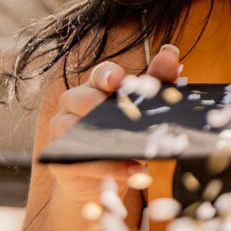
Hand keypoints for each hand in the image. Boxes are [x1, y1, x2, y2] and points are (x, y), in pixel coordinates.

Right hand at [45, 44, 181, 202]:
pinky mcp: (60, 157)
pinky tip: (133, 170)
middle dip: (106, 109)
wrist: (103, 179)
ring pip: (77, 129)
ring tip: (139, 153)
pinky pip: (81, 160)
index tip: (120, 80)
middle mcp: (74, 102)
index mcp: (96, 86)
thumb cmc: (125, 134)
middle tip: (131, 121)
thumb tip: (170, 52)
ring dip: (110, 142)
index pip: (101, 74)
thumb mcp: (145, 108)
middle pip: (85, 98)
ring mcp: (61, 128)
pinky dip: (109, 167)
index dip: (109, 75)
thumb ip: (158, 81)